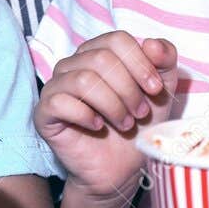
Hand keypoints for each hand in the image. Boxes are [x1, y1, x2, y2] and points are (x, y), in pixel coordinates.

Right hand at [33, 31, 176, 195]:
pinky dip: (86, 115)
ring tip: (125, 123)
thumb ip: (165, 61)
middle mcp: (73, 64)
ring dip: (113, 105)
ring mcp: (55, 87)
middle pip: (101, 59)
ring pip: (83, 79)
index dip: (140, 63)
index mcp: (98, 52)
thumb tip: (153, 44)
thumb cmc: (138, 125)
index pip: (117, 40)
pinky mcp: (44, 113)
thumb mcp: (161, 90)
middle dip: (128, 89)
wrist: (122, 167)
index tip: (155, 90)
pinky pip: (59, 102)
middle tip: (140, 113)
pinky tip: (98, 126)